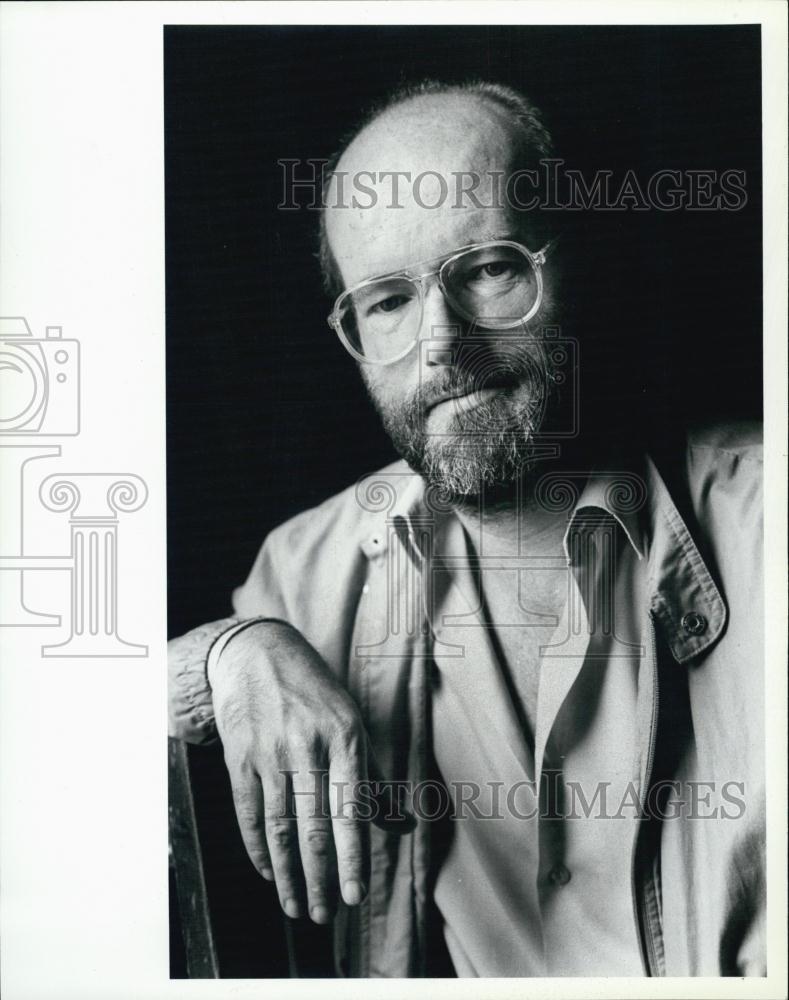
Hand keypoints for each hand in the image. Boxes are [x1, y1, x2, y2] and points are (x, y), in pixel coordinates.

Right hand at [210, 619, 409, 923]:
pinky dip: (258, 848)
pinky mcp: (239, 757)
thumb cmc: (315, 693)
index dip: (351, 857)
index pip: (349, 810)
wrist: (258, 652)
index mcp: (345, 736)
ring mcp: (269, 752)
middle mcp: (306, 745)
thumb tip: (401, 826)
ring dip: (288, 875)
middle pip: (312, 827)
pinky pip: (248, 813)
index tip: (355, 896)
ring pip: (279, 827)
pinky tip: (269, 871)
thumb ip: (372, 776)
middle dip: (319, 878)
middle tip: (326, 915)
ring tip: (295, 907)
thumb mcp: (350, 720)